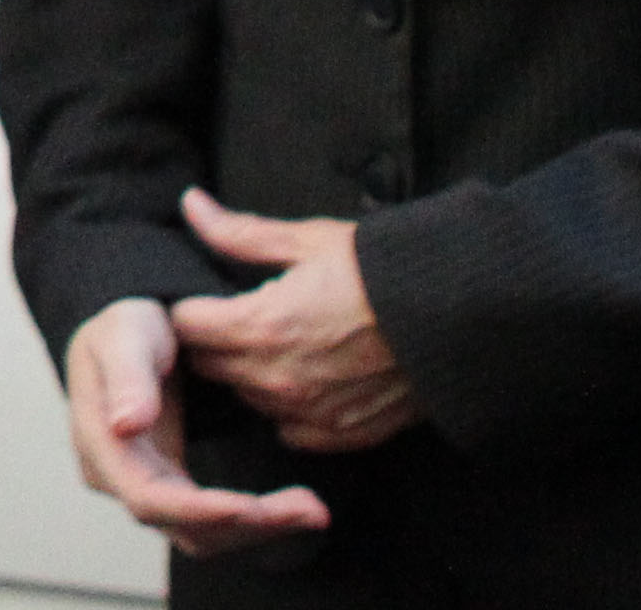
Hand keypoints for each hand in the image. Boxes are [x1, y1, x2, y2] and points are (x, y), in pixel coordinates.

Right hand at [62, 297, 330, 556]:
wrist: (129, 330)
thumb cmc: (125, 326)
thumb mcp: (124, 336)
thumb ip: (127, 377)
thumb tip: (125, 427)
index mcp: (100, 446)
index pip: (148, 499)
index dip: (200, 511)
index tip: (252, 508)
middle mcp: (118, 479)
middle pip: (184, 527)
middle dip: (248, 525)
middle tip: (311, 511)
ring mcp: (146, 488)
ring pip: (204, 534)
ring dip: (259, 528)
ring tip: (313, 511)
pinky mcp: (173, 488)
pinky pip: (214, 520)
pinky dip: (255, 518)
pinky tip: (294, 507)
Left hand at [166, 188, 423, 453]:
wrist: (454, 316)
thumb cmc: (381, 270)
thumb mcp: (307, 239)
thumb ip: (238, 232)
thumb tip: (190, 205)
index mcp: (260, 325)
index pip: (186, 327)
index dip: (188, 308)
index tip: (202, 297)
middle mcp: (277, 378)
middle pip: (210, 366)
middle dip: (213, 340)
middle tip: (235, 315)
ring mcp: (309, 412)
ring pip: (247, 397)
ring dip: (248, 373)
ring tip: (275, 342)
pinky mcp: (340, 435)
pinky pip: (288, 428)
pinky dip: (287, 406)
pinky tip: (306, 376)